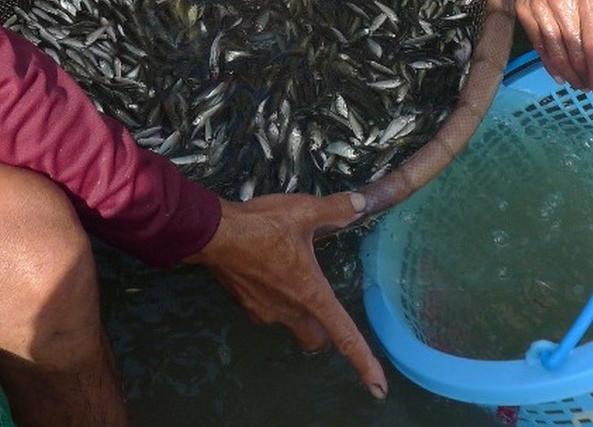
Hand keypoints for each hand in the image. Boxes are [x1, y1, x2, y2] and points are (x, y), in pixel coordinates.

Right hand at [187, 192, 386, 398]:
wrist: (214, 235)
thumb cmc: (261, 226)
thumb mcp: (302, 211)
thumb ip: (334, 210)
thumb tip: (360, 204)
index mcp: (311, 294)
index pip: (344, 336)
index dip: (364, 362)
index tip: (378, 388)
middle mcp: (291, 311)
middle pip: (317, 339)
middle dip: (324, 331)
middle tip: (322, 306)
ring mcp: (267, 313)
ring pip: (291, 323)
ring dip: (296, 309)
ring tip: (287, 274)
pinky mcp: (248, 307)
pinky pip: (269, 311)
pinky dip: (273, 299)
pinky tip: (265, 272)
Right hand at [514, 0, 592, 104]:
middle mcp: (562, 2)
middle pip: (574, 52)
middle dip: (586, 78)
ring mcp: (539, 7)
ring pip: (554, 52)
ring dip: (569, 74)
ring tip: (579, 84)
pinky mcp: (524, 10)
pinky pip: (538, 44)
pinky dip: (549, 62)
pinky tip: (560, 72)